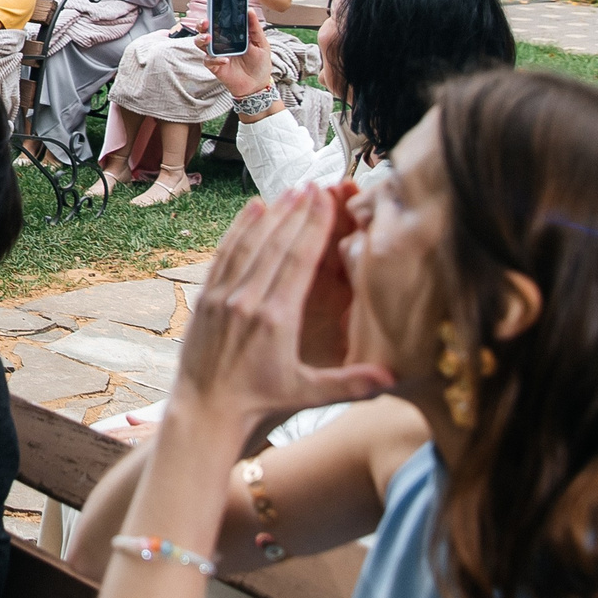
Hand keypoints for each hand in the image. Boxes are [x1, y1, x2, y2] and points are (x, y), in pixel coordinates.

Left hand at [171, 186, 393, 429]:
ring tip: (289, 191)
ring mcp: (223, 296)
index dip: (313, 226)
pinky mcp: (206, 298)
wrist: (204, 412)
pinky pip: (225, 254)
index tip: (325, 198)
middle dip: (297, 212)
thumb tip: (394, 377)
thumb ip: (351, 384)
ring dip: (271, 215)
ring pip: (249, 244)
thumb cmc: (258, 404)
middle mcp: (247, 300)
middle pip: (276, 245)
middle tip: (314, 185)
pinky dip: (240, 229)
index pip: (298, 260)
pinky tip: (253, 210)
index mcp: (275, 318)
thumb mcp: (308, 396)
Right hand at [203, 12, 275, 101]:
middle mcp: (220, 42)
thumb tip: (249, 10)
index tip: (213, 8)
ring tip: (209, 38)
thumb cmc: (259, 63)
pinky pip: (209, 60)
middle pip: (204, 30)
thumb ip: (254, 27)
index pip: (218, 21)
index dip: (213, 14)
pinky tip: (225, 60)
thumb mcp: (261, 43)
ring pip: (200, 43)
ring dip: (202, 39)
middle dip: (201, 24)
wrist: (258, 84)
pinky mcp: (214, 66)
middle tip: (206, 22)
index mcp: (230, 34)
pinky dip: (215, 59)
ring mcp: (216, 54)